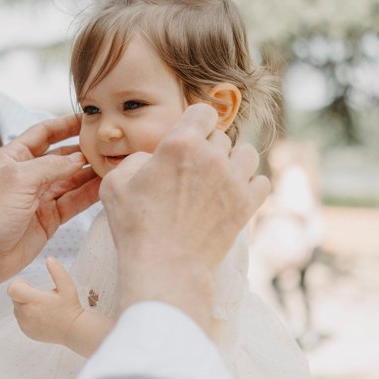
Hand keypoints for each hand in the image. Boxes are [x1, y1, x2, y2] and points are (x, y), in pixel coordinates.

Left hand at [0, 114, 100, 289]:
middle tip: (110, 144)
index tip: (89, 118)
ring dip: (91, 173)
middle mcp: (27, 175)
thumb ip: (51, 166)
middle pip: (62, 156)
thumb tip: (79, 158)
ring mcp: (39, 197)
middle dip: (84, 150)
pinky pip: (74, 201)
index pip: (43, 133)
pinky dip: (90, 194)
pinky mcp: (48, 219)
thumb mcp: (19, 179)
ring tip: (116, 163)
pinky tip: (106, 185)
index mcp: (13, 157)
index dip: (66, 124)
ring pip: (72, 180)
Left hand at [8, 257, 84, 345]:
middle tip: (40, 296)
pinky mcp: (26, 331)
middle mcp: (26, 313)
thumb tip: (49, 259)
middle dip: (24, 294)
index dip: (18, 284)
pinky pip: (20, 319)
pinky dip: (27, 315)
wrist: (73, 331)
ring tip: (42, 307)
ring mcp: (25, 324)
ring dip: (25, 304)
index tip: (30, 286)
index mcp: (35, 300)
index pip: (12, 289)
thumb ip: (58, 271)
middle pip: (14, 297)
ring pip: (16, 308)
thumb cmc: (70, 307)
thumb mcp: (68, 287)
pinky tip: (41, 316)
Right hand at [100, 104, 270, 330]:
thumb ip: (135, 160)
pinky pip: (262, 182)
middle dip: (208, 149)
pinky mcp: (247, 205)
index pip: (203, 111)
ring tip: (219, 178)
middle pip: (221, 137)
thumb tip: (153, 159)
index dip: (196, 121)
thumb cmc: (135, 227)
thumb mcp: (116, 184)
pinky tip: (234, 195)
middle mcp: (211, 156)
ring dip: (234, 162)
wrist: (165, 266)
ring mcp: (233, 180)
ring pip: (246, 154)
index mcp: (180, 143)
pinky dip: (251, 186)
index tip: (191, 134)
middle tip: (193, 170)